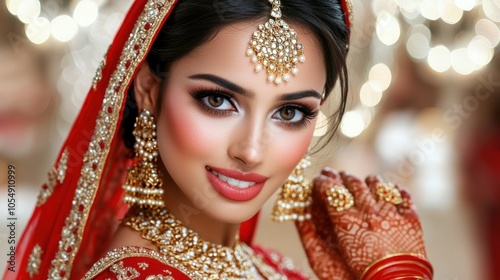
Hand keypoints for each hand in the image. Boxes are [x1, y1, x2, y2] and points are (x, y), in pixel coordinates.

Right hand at [296, 168, 426, 277]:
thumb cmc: (354, 278)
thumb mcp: (323, 261)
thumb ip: (308, 236)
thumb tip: (299, 216)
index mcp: (346, 221)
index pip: (331, 190)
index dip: (322, 182)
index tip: (318, 180)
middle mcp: (368, 212)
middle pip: (353, 183)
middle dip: (342, 177)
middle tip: (337, 175)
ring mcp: (391, 213)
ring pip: (378, 184)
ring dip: (369, 181)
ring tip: (366, 181)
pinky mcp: (411, 219)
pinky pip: (403, 195)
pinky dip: (396, 191)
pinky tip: (392, 191)